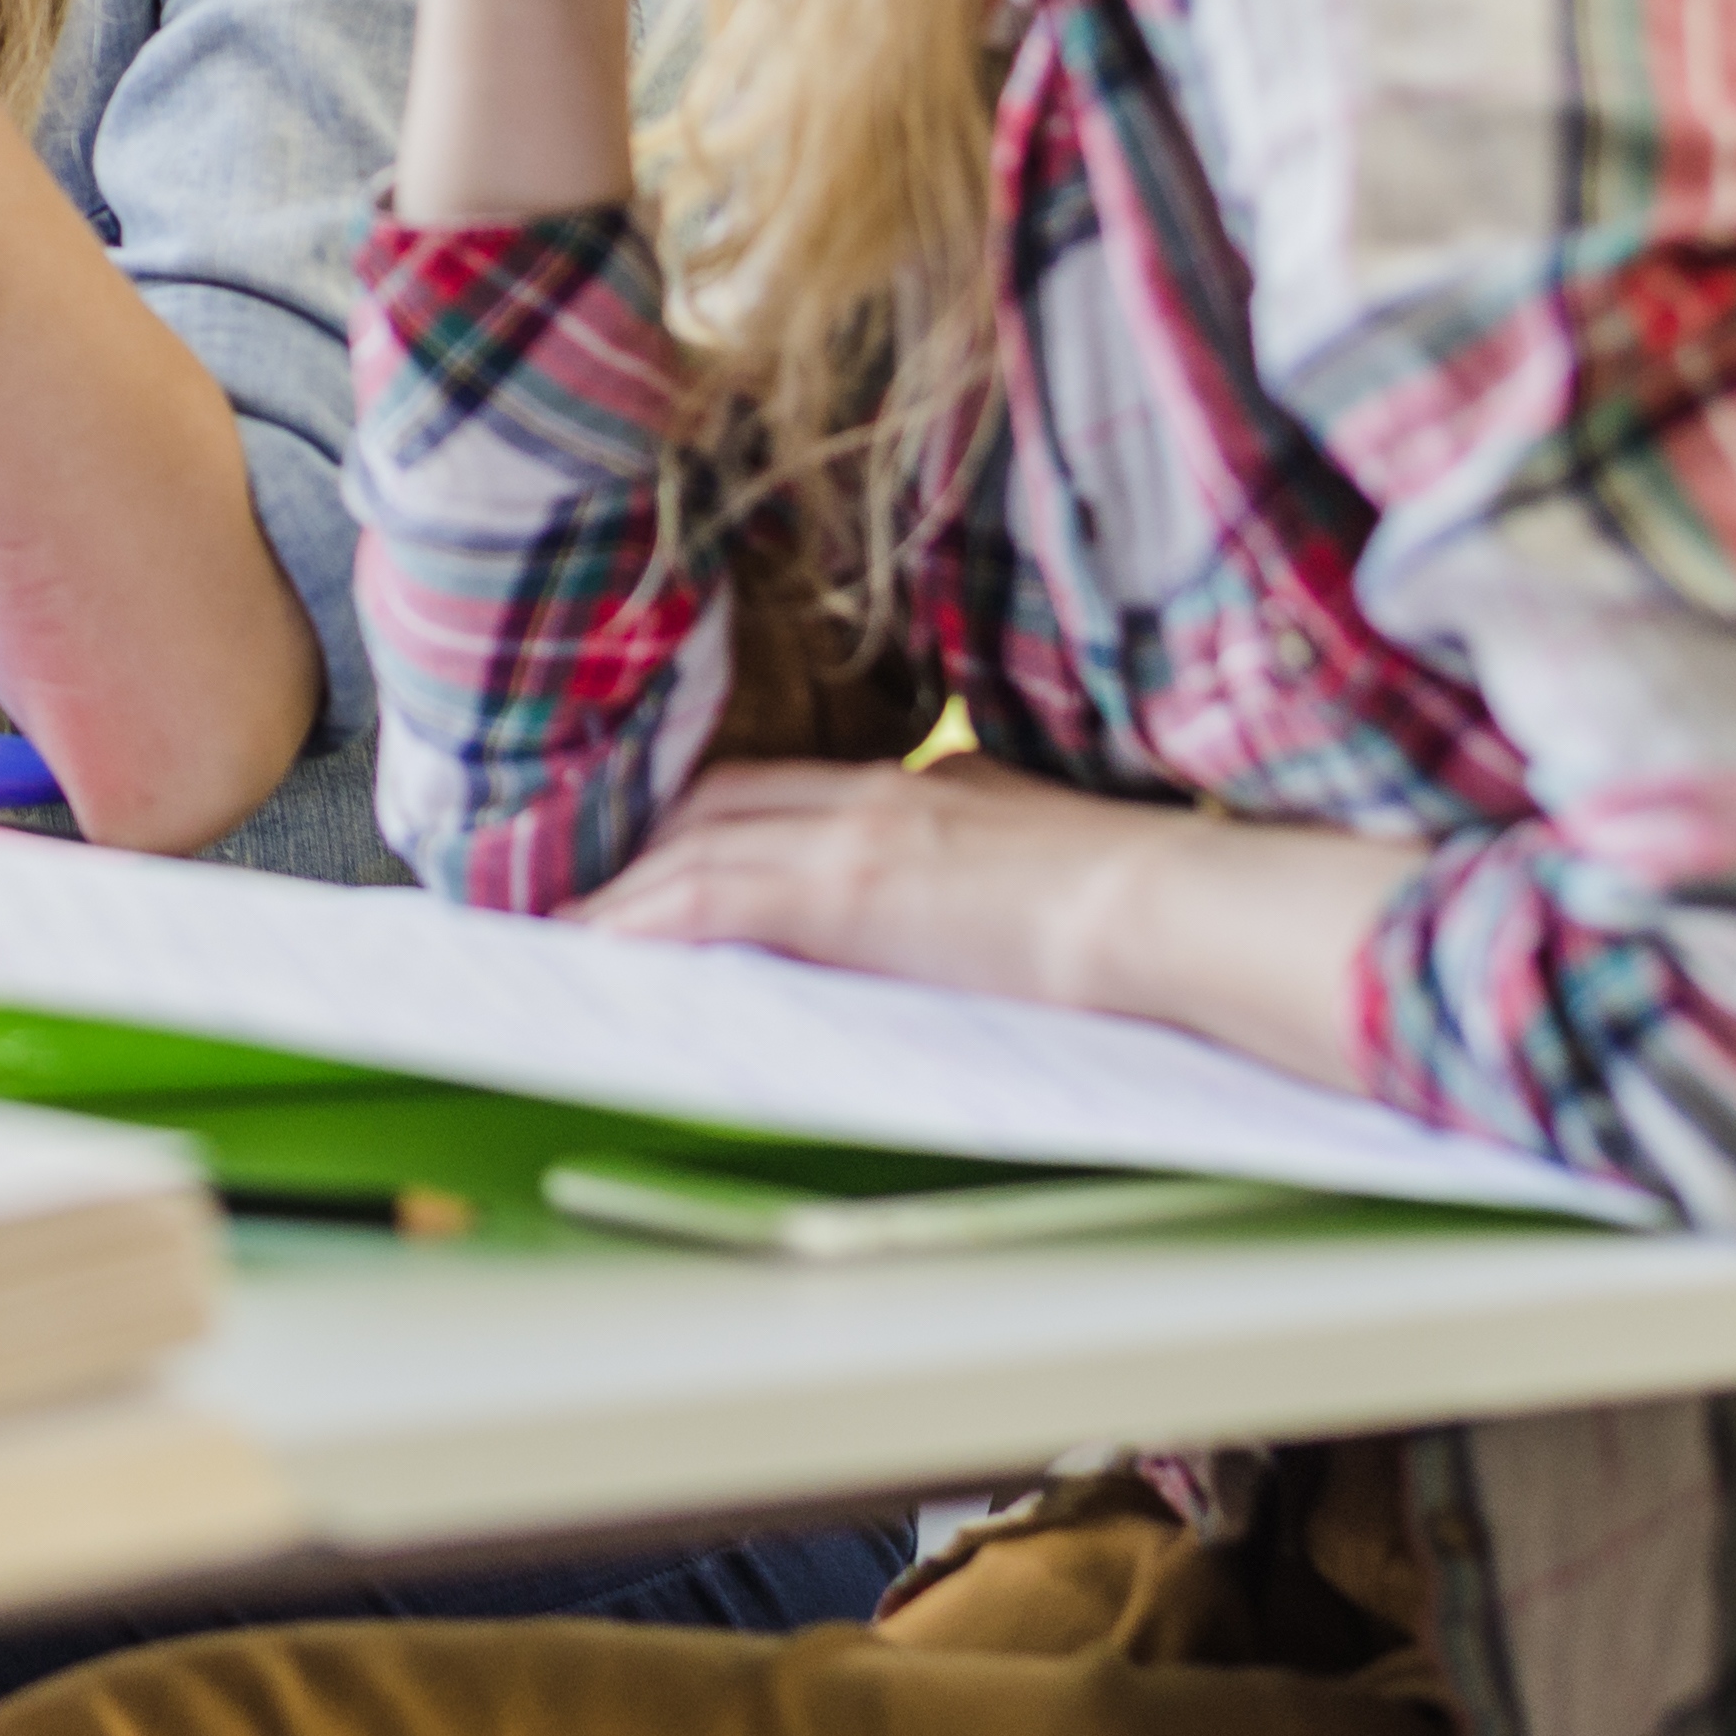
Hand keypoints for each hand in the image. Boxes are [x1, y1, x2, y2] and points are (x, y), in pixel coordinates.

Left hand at [583, 753, 1411, 1089]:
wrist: (1177, 907)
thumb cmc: (1143, 904)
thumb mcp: (1040, 863)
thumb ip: (978, 865)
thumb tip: (950, 898)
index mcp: (924, 787)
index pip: (781, 789)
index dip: (709, 819)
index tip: (660, 852)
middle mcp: (874, 793)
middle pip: (716, 804)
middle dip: (644, 846)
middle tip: (580, 890)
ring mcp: (853, 833)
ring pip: (694, 846)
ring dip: (619, 890)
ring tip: (558, 930)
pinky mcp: (843, 887)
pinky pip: (705, 899)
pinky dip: (639, 921)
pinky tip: (591, 948)